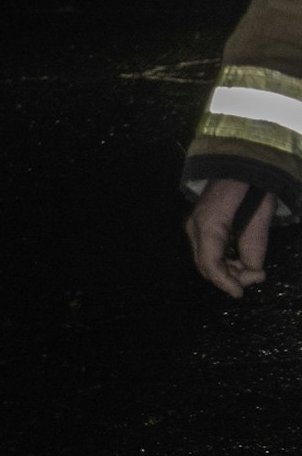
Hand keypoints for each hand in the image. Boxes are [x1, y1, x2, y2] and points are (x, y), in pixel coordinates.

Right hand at [186, 176, 274, 296]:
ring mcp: (194, 226)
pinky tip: (240, 259)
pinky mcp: (199, 225)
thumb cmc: (254, 185)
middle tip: (257, 275)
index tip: (240, 293)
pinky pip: (207, 251)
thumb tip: (253, 271)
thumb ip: (255, 245)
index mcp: (209, 224)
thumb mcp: (261, 216)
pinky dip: (223, 260)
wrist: (240, 161)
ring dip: (227, 270)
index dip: (225, 282)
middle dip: (230, 277)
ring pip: (205, 260)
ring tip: (251, 268)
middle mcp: (195, 227)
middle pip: (206, 265)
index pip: (210, 263)